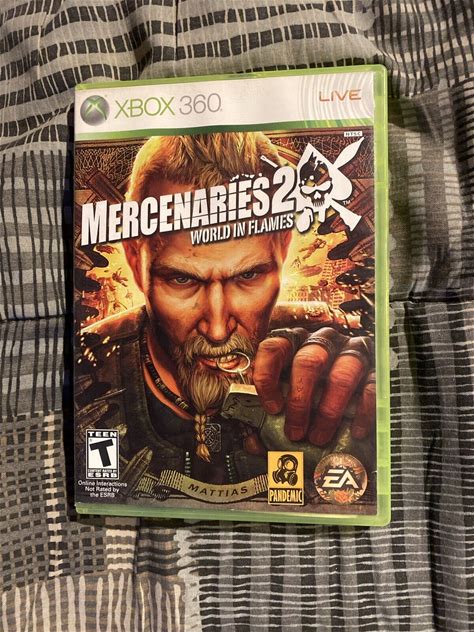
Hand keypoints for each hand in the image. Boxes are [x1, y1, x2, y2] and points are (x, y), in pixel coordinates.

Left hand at [253, 328, 374, 446]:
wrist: (351, 395)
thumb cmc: (311, 398)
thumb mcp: (288, 401)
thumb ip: (268, 418)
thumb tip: (253, 441)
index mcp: (293, 343)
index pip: (274, 348)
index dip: (268, 377)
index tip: (272, 409)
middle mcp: (321, 342)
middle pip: (308, 362)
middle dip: (300, 401)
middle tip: (295, 433)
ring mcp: (351, 351)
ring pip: (341, 375)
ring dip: (329, 410)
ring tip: (319, 437)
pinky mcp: (375, 367)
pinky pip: (371, 387)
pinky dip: (362, 412)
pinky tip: (355, 432)